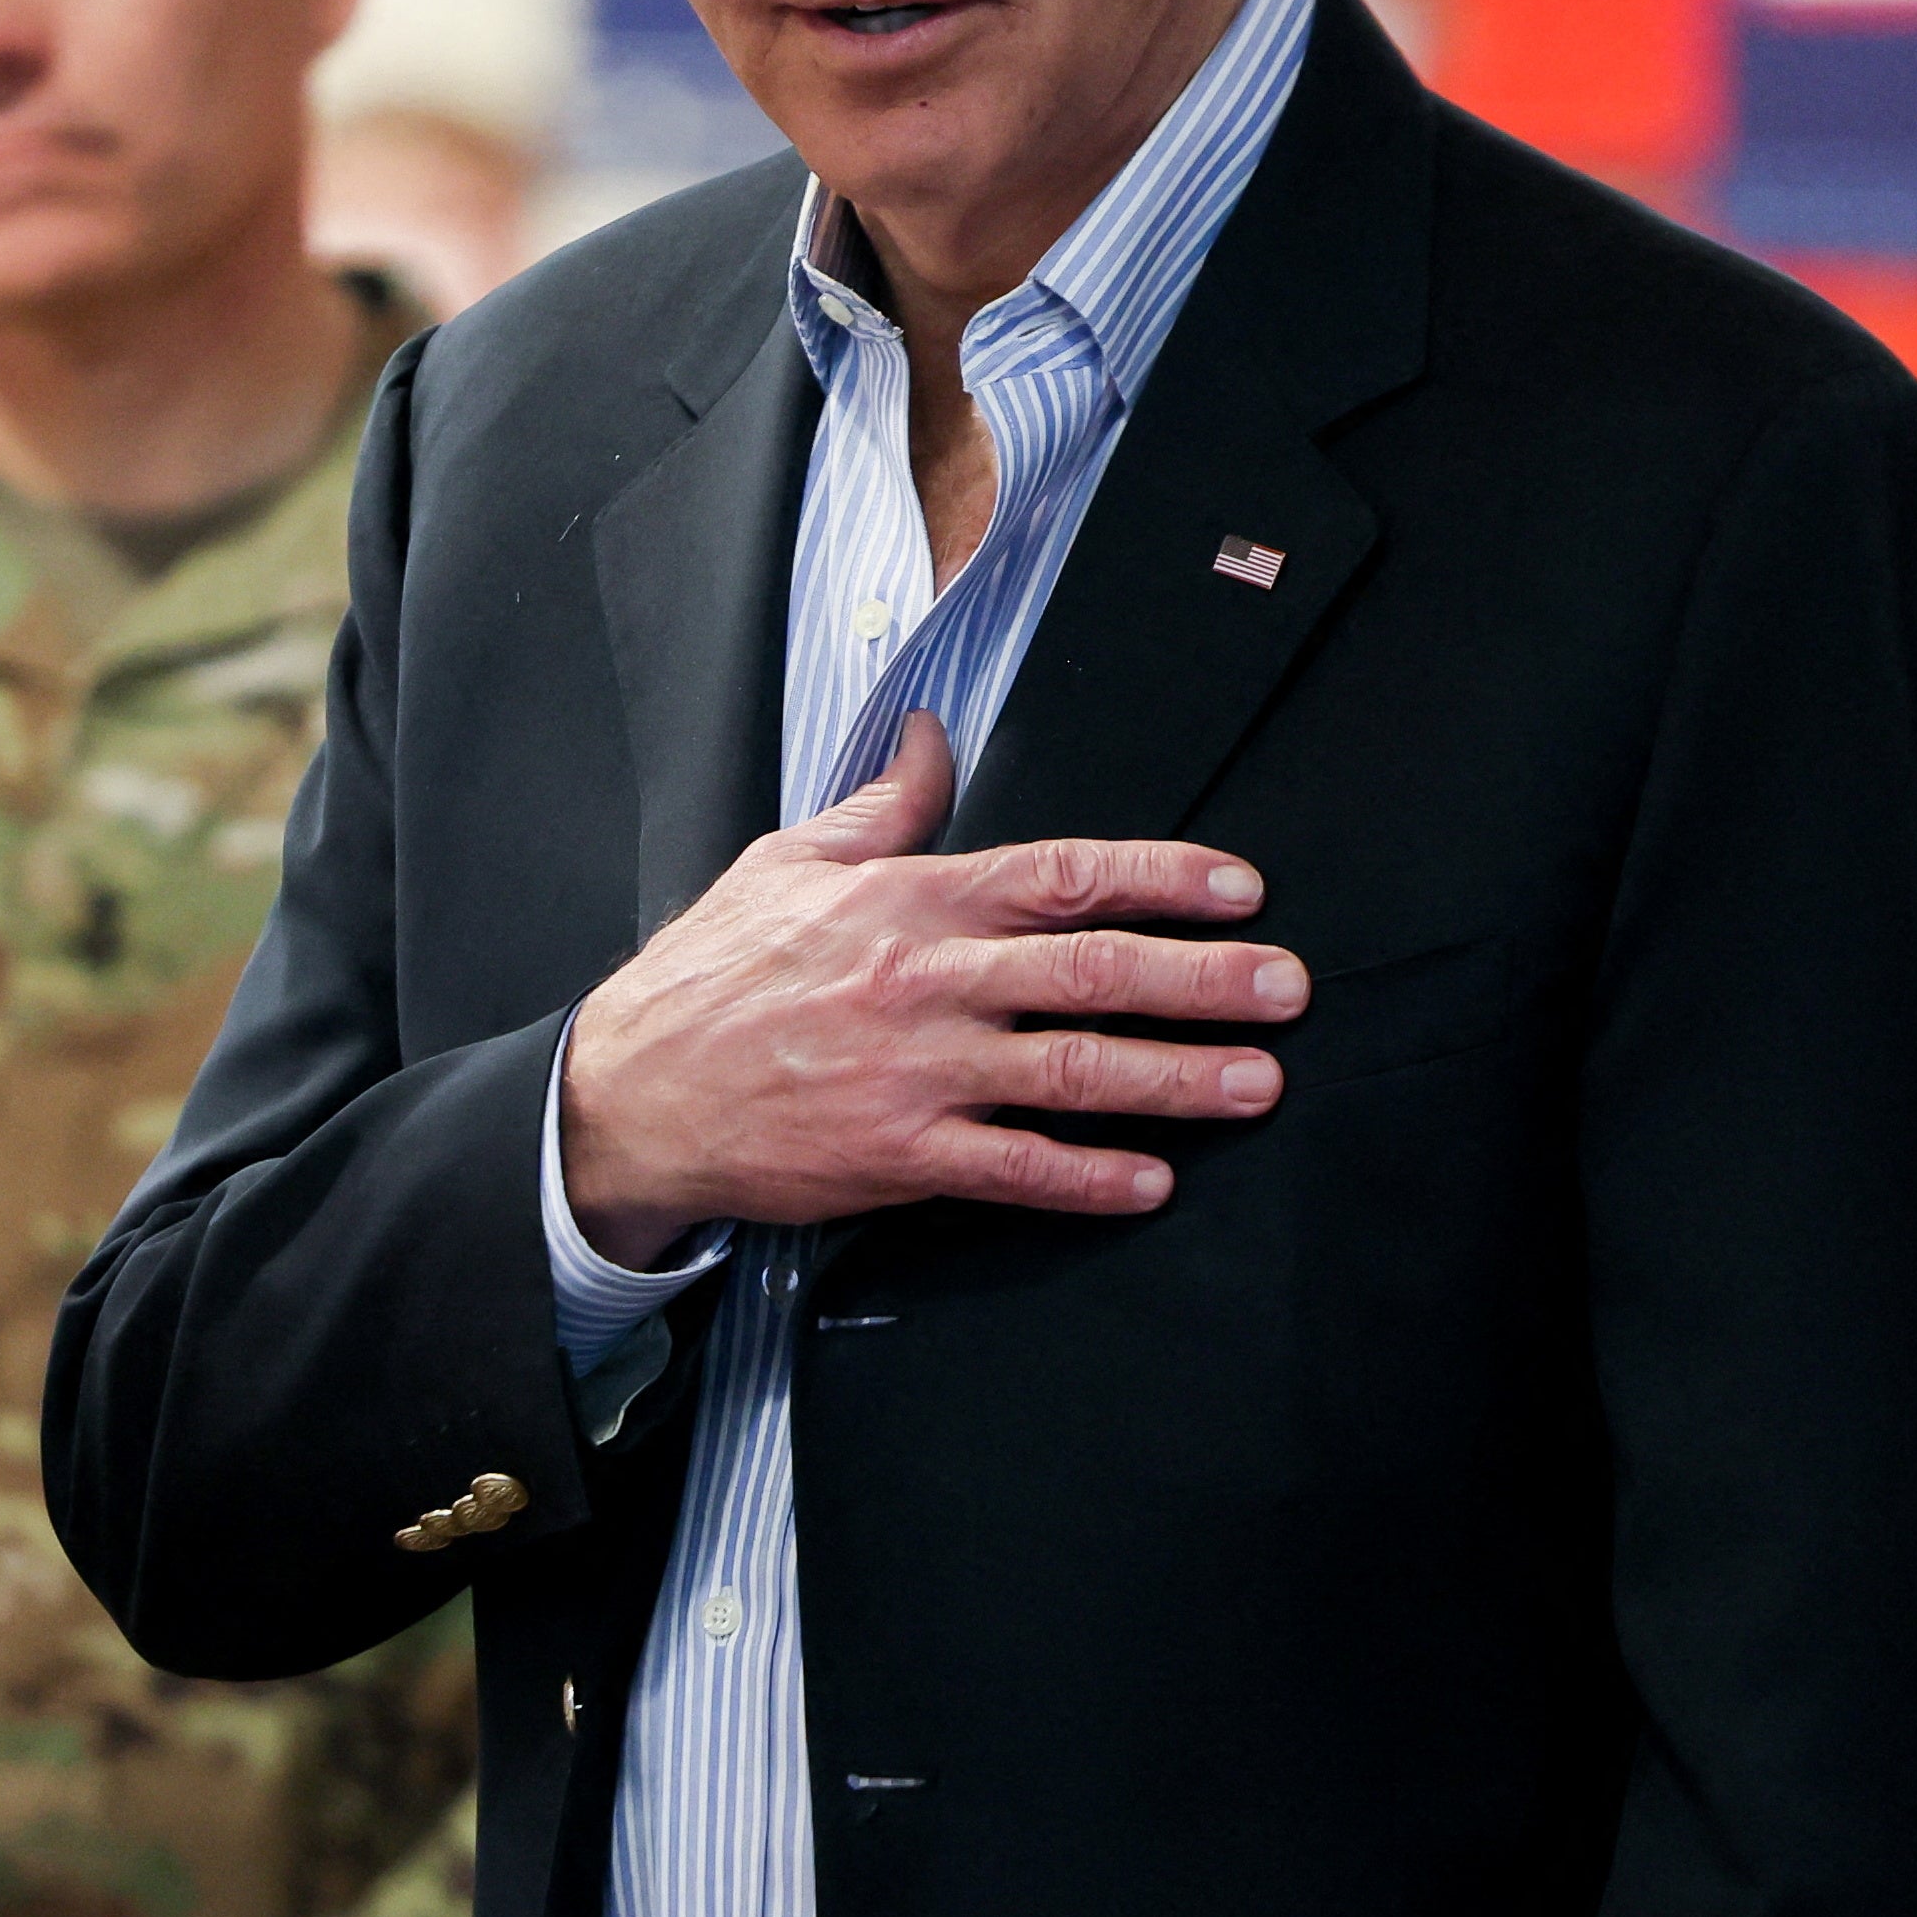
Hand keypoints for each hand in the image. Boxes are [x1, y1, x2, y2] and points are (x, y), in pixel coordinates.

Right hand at [559, 706, 1303, 1264]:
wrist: (630, 1092)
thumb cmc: (709, 977)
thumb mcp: (789, 863)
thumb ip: (882, 806)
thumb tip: (932, 735)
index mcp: (908, 901)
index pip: (1059, 876)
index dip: (1161, 879)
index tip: (1238, 889)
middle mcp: (925, 981)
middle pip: (1091, 972)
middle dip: (1203, 979)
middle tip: (1287, 988)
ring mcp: (915, 1073)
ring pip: (1070, 1070)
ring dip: (1175, 1078)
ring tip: (1255, 1083)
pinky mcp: (896, 1154)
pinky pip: (1014, 1167)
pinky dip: (1088, 1176)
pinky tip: (1151, 1180)